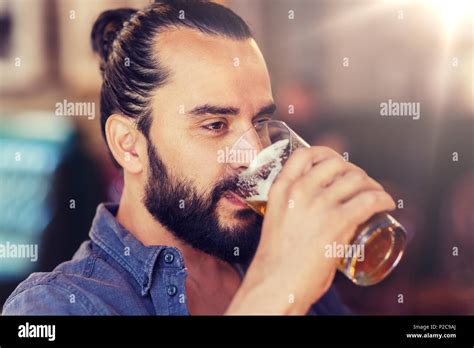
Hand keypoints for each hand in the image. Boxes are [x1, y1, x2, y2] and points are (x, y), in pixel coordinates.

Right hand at [227, 146, 394, 313]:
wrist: (275, 284)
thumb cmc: (276, 261)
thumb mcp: (278, 221)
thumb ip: (294, 209)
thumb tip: (319, 209)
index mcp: (280, 189)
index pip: (304, 154)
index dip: (325, 153)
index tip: (336, 163)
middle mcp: (299, 191)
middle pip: (336, 162)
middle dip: (352, 169)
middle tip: (359, 183)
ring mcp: (319, 205)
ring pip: (356, 178)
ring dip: (371, 184)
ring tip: (376, 194)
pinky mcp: (337, 222)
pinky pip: (369, 200)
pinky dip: (383, 199)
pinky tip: (386, 204)